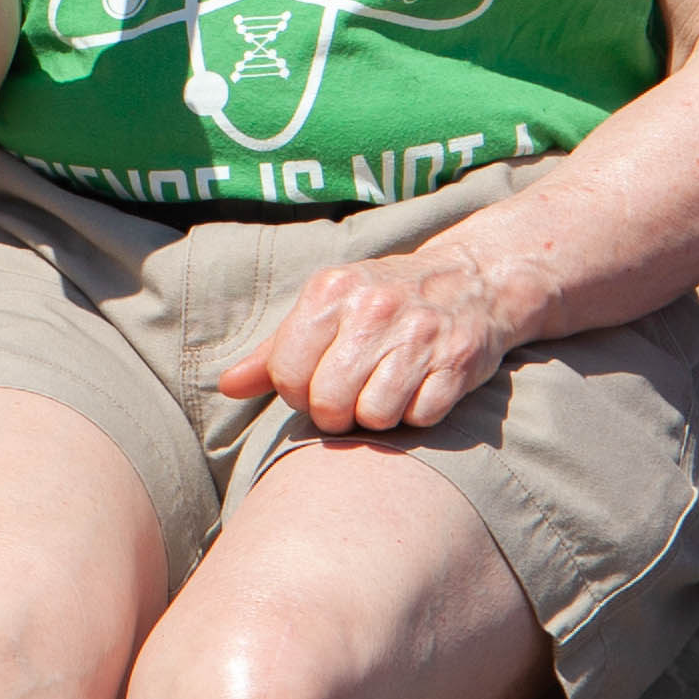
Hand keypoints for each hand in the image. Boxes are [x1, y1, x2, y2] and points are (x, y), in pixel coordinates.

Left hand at [218, 237, 515, 435]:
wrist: (472, 280)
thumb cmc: (383, 301)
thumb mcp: (326, 308)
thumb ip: (273, 351)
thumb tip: (226, 387)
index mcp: (330, 291)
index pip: (287, 375)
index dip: (298, 394)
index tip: (317, 385)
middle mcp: (373, 308)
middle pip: (329, 404)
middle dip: (337, 414)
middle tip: (352, 397)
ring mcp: (418, 335)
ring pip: (375, 417)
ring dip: (378, 417)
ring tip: (385, 390)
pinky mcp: (457, 362)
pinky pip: (420, 418)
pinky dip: (418, 415)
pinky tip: (420, 389)